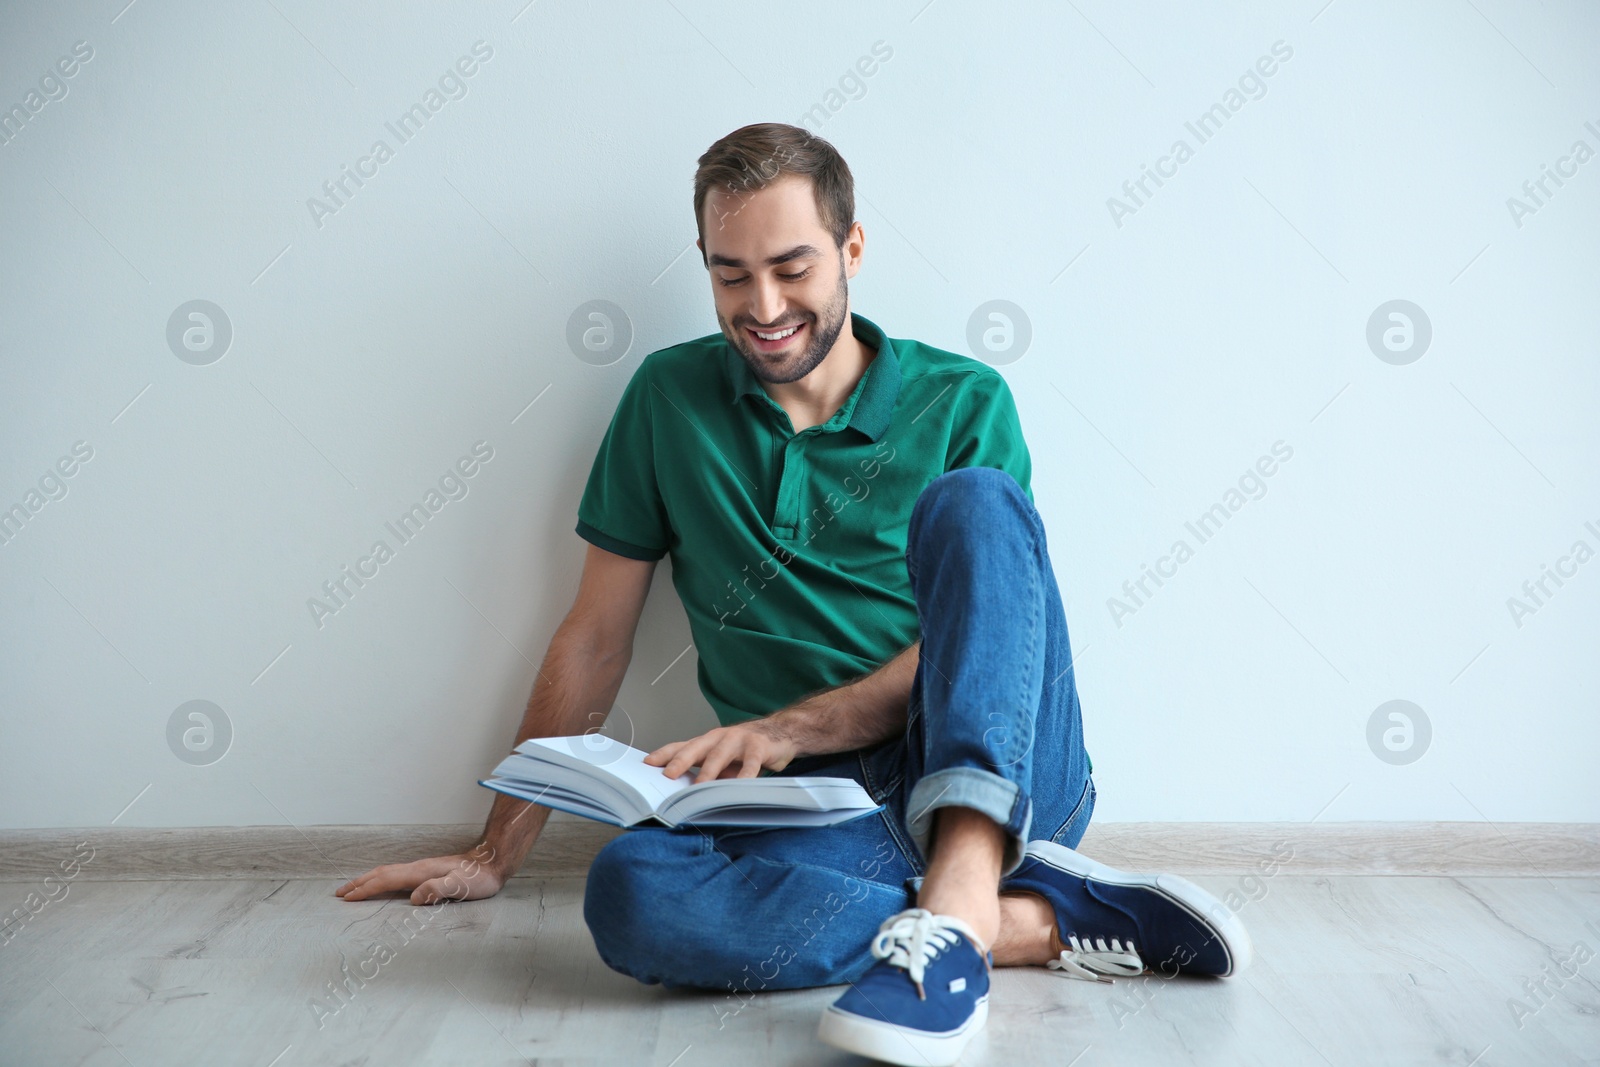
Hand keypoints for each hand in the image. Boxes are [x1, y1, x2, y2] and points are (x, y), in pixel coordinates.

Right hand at [335, 844, 506, 904]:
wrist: (492, 862)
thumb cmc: (479, 878)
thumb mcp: (462, 886)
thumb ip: (438, 890)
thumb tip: (413, 898)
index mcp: (421, 872)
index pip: (386, 880)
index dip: (365, 889)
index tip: (346, 898)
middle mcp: (418, 868)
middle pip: (381, 873)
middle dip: (359, 884)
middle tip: (338, 894)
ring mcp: (421, 868)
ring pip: (387, 872)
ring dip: (367, 880)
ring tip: (352, 888)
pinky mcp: (427, 872)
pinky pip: (396, 875)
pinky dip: (381, 879)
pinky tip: (381, 884)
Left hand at [643, 717, 799, 783]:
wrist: (780, 733)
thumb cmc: (745, 750)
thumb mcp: (722, 759)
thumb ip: (705, 771)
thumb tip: (681, 793)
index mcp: (706, 742)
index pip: (680, 746)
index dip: (664, 754)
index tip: (647, 763)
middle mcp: (719, 738)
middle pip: (696, 748)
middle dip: (681, 761)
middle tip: (668, 775)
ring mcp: (738, 740)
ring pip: (720, 755)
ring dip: (709, 772)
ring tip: (699, 786)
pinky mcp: (758, 747)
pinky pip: (750, 763)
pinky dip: (745, 775)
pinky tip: (740, 786)